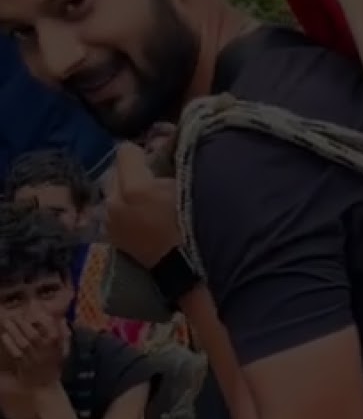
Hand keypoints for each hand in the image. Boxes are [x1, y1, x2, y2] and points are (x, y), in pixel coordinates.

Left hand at [0, 314, 66, 389]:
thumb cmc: (53, 367)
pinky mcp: (23, 366)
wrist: (44, 387)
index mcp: (57, 349)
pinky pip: (16, 354)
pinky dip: (10, 344)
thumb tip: (62, 320)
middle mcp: (46, 353)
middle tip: (15, 315)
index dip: (44, 322)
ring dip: (15, 332)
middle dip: (24, 325)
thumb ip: (63, 336)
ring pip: (24, 343)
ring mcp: (34, 360)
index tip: (35, 313)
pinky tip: (4, 336)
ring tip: (7, 322)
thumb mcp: (63, 352)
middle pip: (34, 337)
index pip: (52, 333)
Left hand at [104, 142, 181, 267]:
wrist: (188, 274)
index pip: (127, 150)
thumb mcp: (191, 189)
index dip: (144, 152)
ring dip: (126, 193)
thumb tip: (170, 144)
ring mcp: (110, 223)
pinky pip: (114, 212)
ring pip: (112, 193)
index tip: (159, 160)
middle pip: (115, 171)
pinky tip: (143, 220)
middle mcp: (114, 203)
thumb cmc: (196, 228)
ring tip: (148, 202)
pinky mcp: (111, 239)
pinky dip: (125, 211)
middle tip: (155, 181)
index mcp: (135, 189)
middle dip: (131, 172)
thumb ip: (175, 165)